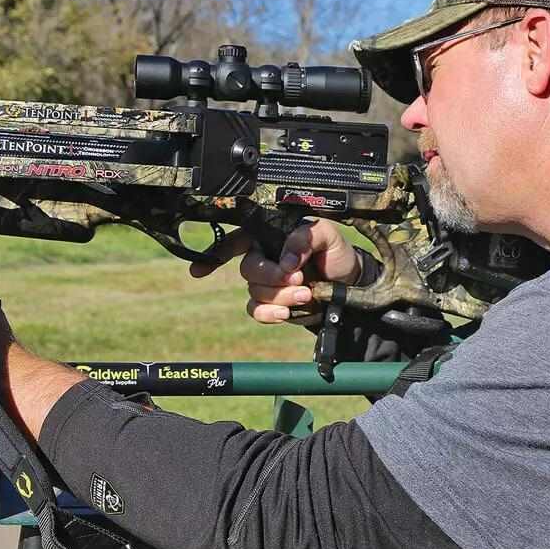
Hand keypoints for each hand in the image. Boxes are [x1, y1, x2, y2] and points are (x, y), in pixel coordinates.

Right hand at [189, 220, 360, 323]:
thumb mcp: (328, 235)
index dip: (216, 253)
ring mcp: (266, 283)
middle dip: (271, 276)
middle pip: (248, 268)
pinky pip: (257, 311)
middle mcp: (264, 258)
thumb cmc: (337, 254)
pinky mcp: (272, 305)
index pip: (237, 239)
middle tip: (298, 278)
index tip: (197, 272)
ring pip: (255, 291)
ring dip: (280, 295)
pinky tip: (287, 312)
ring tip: (307, 293)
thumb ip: (305, 237)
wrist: (352, 285)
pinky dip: (270, 312)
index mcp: (271, 236)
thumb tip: (286, 258)